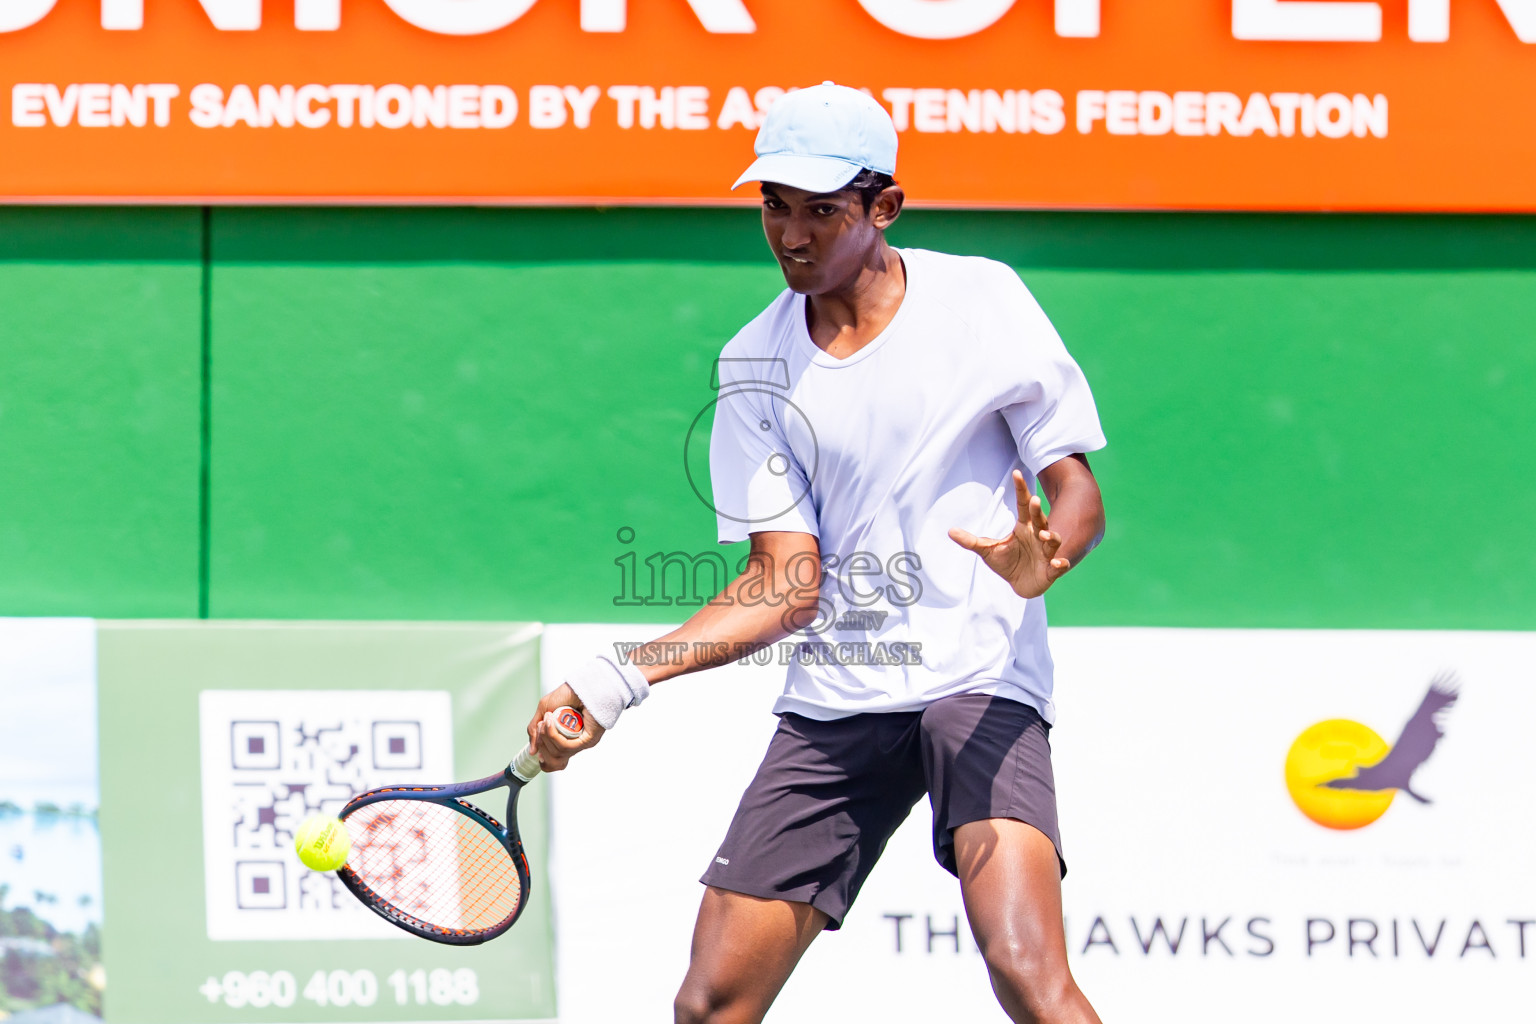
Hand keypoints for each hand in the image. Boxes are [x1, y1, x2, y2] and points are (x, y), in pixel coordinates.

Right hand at [524, 683, 605, 771]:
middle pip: (554, 760)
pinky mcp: (589, 740)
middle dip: (542, 743)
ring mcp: (582, 743)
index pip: (555, 762)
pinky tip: (550, 722)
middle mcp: (575, 744)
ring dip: (547, 736)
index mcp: (566, 740)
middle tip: (541, 726)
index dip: (544, 759)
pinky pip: (567, 747)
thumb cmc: (567, 694)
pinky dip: (554, 736)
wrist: (582, 684)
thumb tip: (532, 751)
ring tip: (546, 719)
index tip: (537, 751)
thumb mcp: (544, 710)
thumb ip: (535, 730)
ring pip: (559, 753)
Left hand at [949, 470, 1071, 599]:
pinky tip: (1057, 563)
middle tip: (1034, 500)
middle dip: (1037, 510)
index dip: (1021, 489)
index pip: (1023, 505)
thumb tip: (950, 531)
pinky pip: (1059, 565)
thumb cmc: (1007, 562)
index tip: (1017, 473)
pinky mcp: (1051, 569)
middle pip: (1039, 519)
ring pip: (1052, 540)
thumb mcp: (987, 550)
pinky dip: (1060, 564)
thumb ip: (971, 541)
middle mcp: (1037, 535)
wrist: (1021, 584)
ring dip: (1050, 536)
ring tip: (1043, 534)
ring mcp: (1046, 552)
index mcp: (1024, 527)